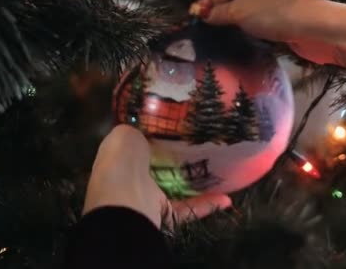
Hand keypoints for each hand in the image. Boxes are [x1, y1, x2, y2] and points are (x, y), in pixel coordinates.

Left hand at [83, 125, 231, 228]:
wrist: (125, 205)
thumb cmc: (122, 164)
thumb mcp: (125, 134)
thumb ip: (136, 131)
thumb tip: (145, 129)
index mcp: (119, 160)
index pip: (136, 148)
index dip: (154, 138)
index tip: (176, 128)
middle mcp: (132, 182)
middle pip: (158, 168)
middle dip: (178, 160)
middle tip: (202, 148)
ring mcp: (149, 201)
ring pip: (176, 190)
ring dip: (197, 183)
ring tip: (219, 171)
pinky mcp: (165, 217)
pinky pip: (189, 209)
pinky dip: (207, 205)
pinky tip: (226, 199)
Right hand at [191, 0, 345, 72]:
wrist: (314, 28)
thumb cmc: (274, 13)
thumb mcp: (240, 10)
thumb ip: (220, 13)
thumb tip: (204, 15)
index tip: (196, 16)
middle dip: (221, 13)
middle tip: (206, 29)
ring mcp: (275, 7)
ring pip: (249, 15)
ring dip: (236, 25)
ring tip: (221, 37)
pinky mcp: (284, 24)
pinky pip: (261, 27)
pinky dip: (250, 33)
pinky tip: (243, 42)